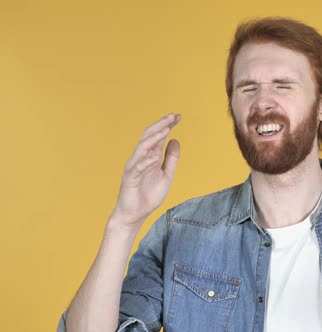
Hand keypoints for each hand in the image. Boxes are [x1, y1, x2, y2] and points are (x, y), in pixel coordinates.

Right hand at [110, 113, 181, 228]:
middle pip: (149, 136)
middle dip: (161, 125)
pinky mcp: (129, 178)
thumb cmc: (149, 195)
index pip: (158, 136)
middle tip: (173, 116)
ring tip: (166, 129)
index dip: (167, 125)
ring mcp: (134, 167)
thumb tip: (176, 140)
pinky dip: (145, 161)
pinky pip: (137, 167)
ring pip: (142, 147)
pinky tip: (154, 155)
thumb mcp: (166, 175)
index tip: (178, 116)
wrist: (135, 214)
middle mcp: (141, 158)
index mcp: (151, 156)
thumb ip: (171, 159)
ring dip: (154, 138)